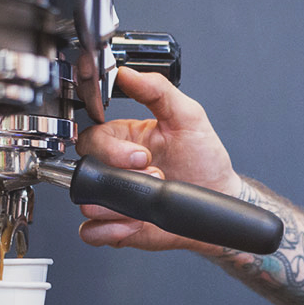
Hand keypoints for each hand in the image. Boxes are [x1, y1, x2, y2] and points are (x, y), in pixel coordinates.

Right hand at [75, 67, 242, 251]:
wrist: (218, 199)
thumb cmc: (205, 160)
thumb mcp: (188, 116)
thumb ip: (157, 91)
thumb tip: (127, 73)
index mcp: (123, 139)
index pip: (93, 139)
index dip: (112, 150)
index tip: (140, 155)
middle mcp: (114, 169)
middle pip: (85, 171)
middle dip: (120, 179)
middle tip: (152, 177)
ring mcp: (113, 198)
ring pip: (87, 203)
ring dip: (118, 207)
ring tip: (148, 204)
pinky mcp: (116, 226)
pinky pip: (91, 231)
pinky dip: (108, 230)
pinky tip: (134, 223)